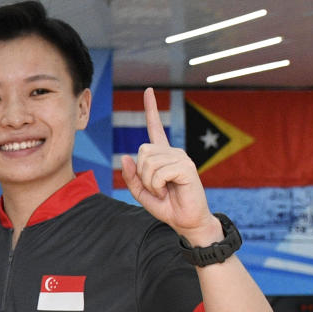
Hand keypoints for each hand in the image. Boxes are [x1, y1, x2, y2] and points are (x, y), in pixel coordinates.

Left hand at [121, 88, 219, 242]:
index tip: (149, 90)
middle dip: (140, 173)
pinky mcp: (186, 167)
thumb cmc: (166, 206)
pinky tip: (167, 192)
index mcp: (162, 156)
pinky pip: (158, 172)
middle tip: (154, 188)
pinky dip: (156, 186)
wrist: (185, 221)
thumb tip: (126, 157)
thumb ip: (131, 176)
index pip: (155, 128)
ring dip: (148, 182)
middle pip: (142, 151)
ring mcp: (181, 158)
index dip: (151, 109)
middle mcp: (173, 152)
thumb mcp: (141, 192)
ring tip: (162, 191)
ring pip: (148, 162)